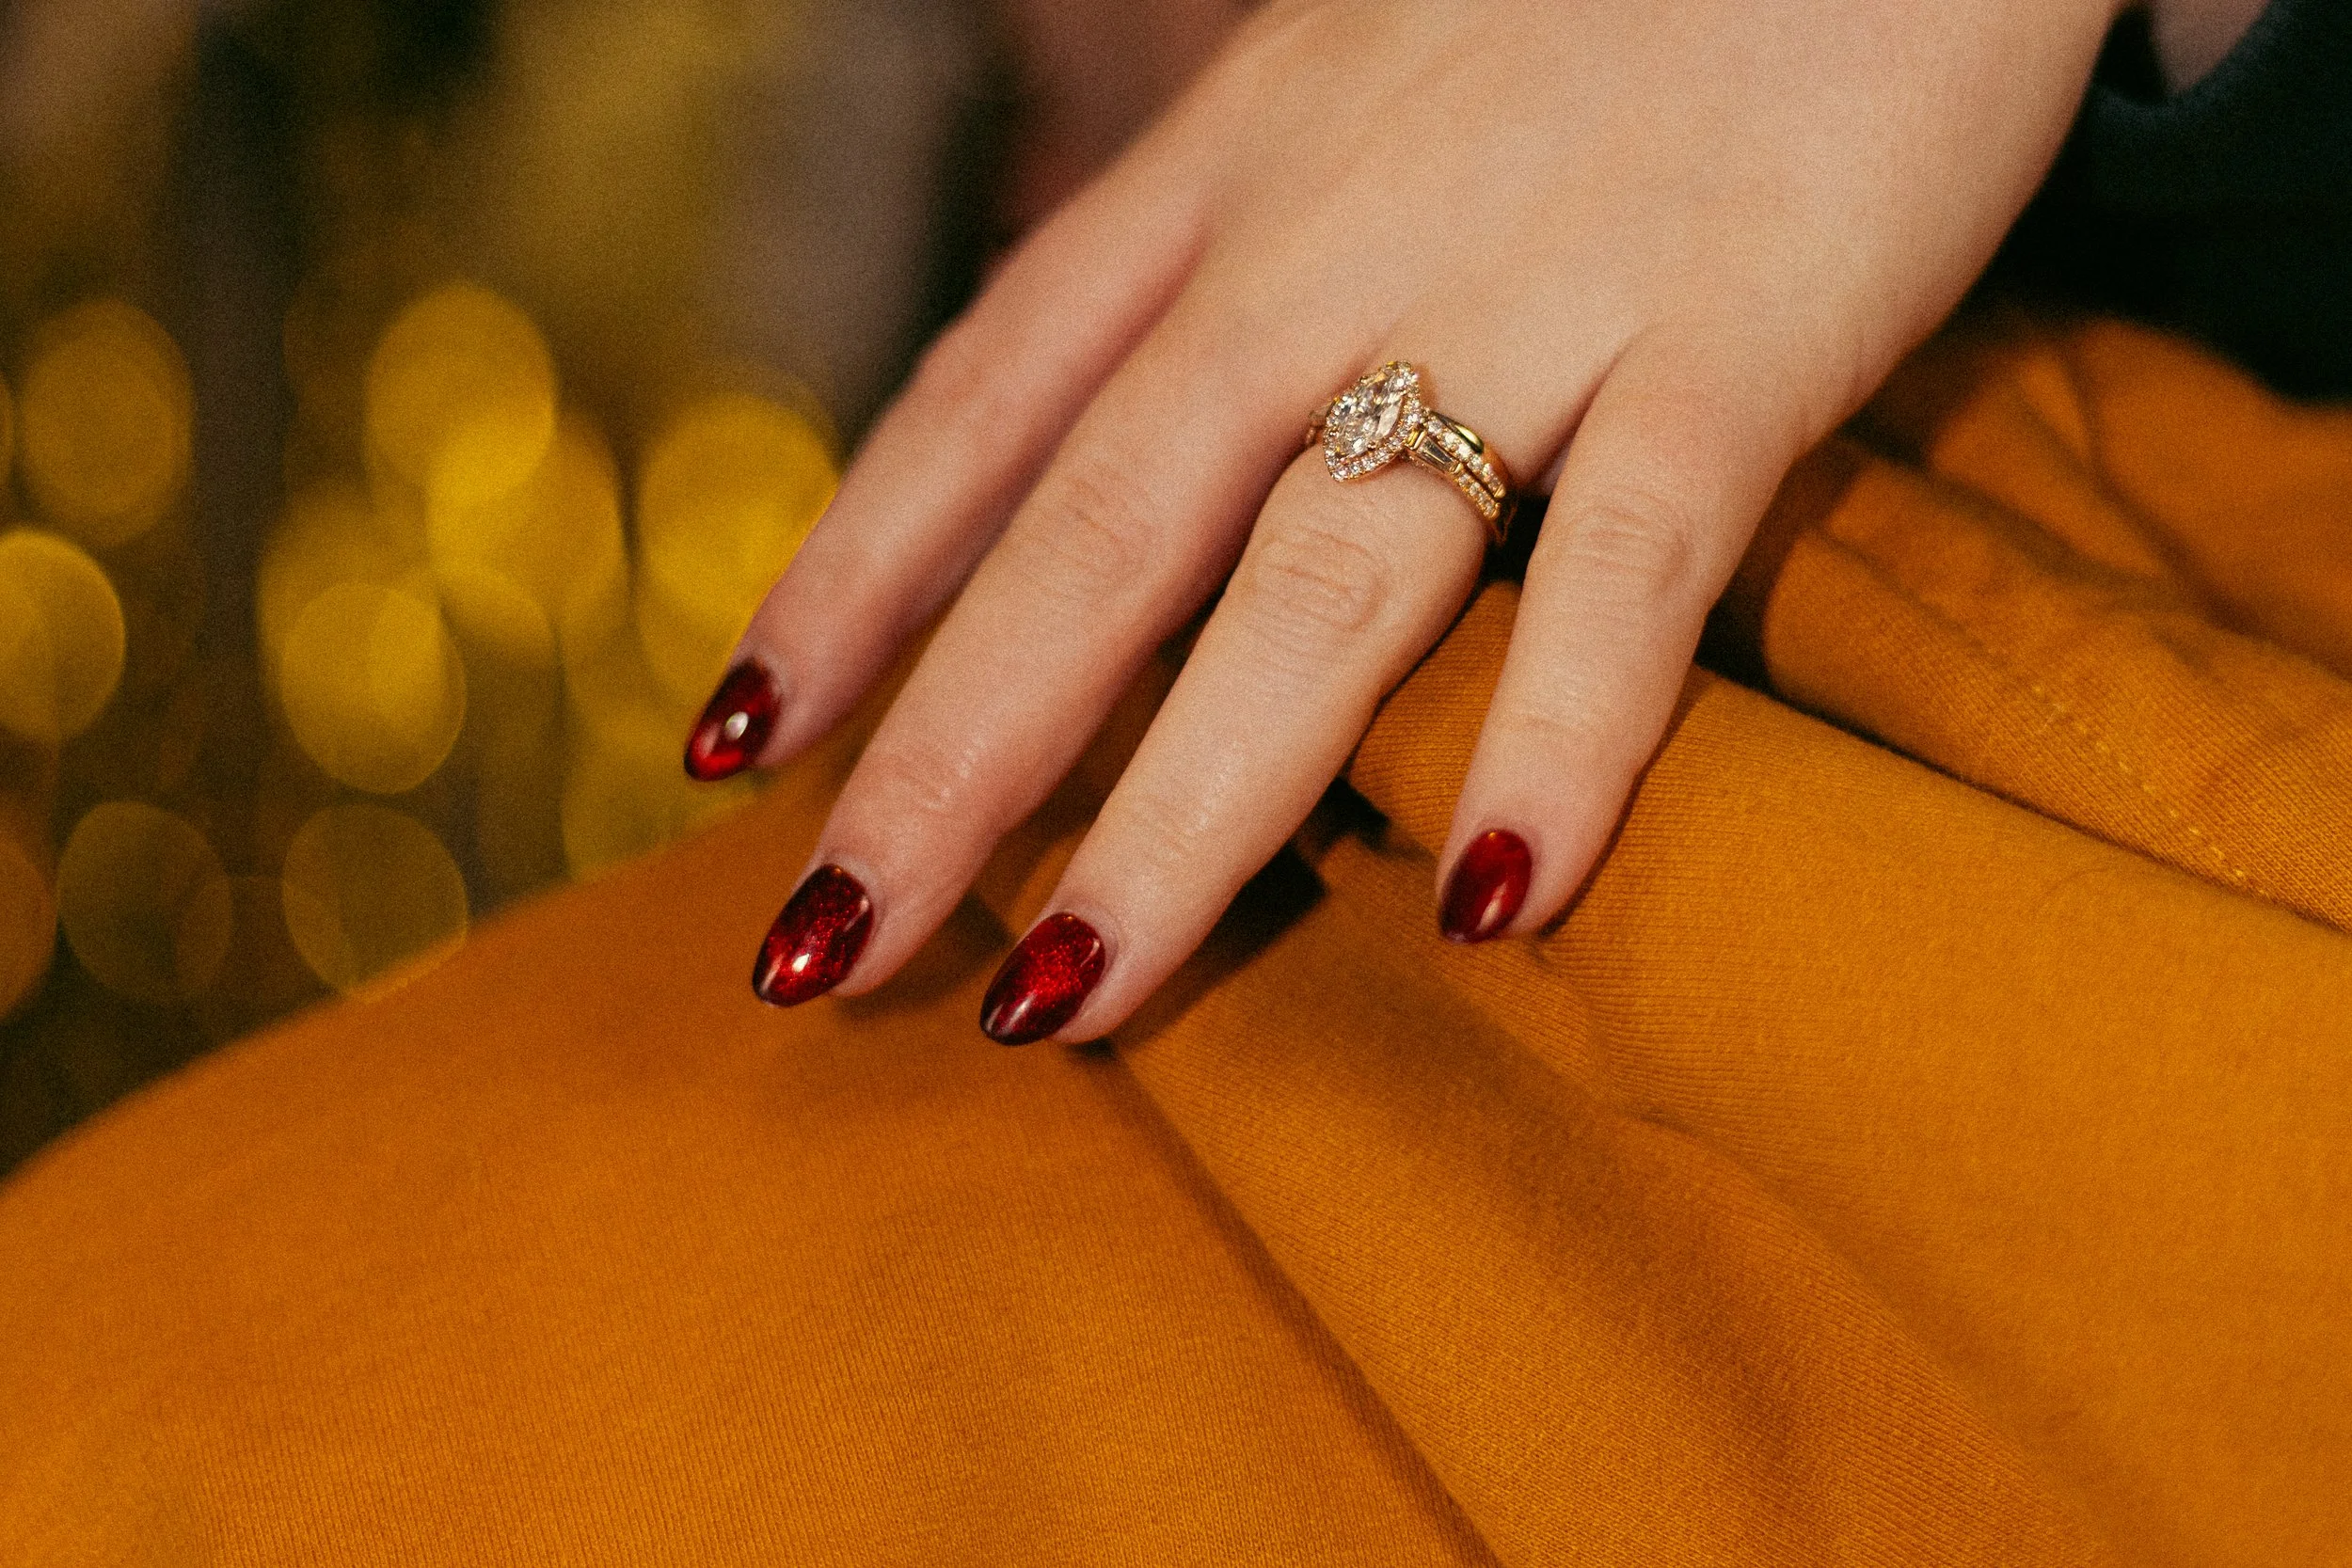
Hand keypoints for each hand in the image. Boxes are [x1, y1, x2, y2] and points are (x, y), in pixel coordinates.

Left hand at [690, 0, 2121, 1040]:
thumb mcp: (1353, 88)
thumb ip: (1242, 248)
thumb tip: (1136, 445)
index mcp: (1227, 173)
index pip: (987, 399)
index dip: (850, 582)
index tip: (737, 747)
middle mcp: (1333, 235)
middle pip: (1100, 525)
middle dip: (947, 754)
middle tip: (817, 950)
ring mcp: (1534, 278)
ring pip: (1323, 571)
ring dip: (1185, 802)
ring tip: (1070, 996)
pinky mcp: (1748, 315)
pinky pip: (1638, 549)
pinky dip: (1564, 726)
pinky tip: (1495, 908)